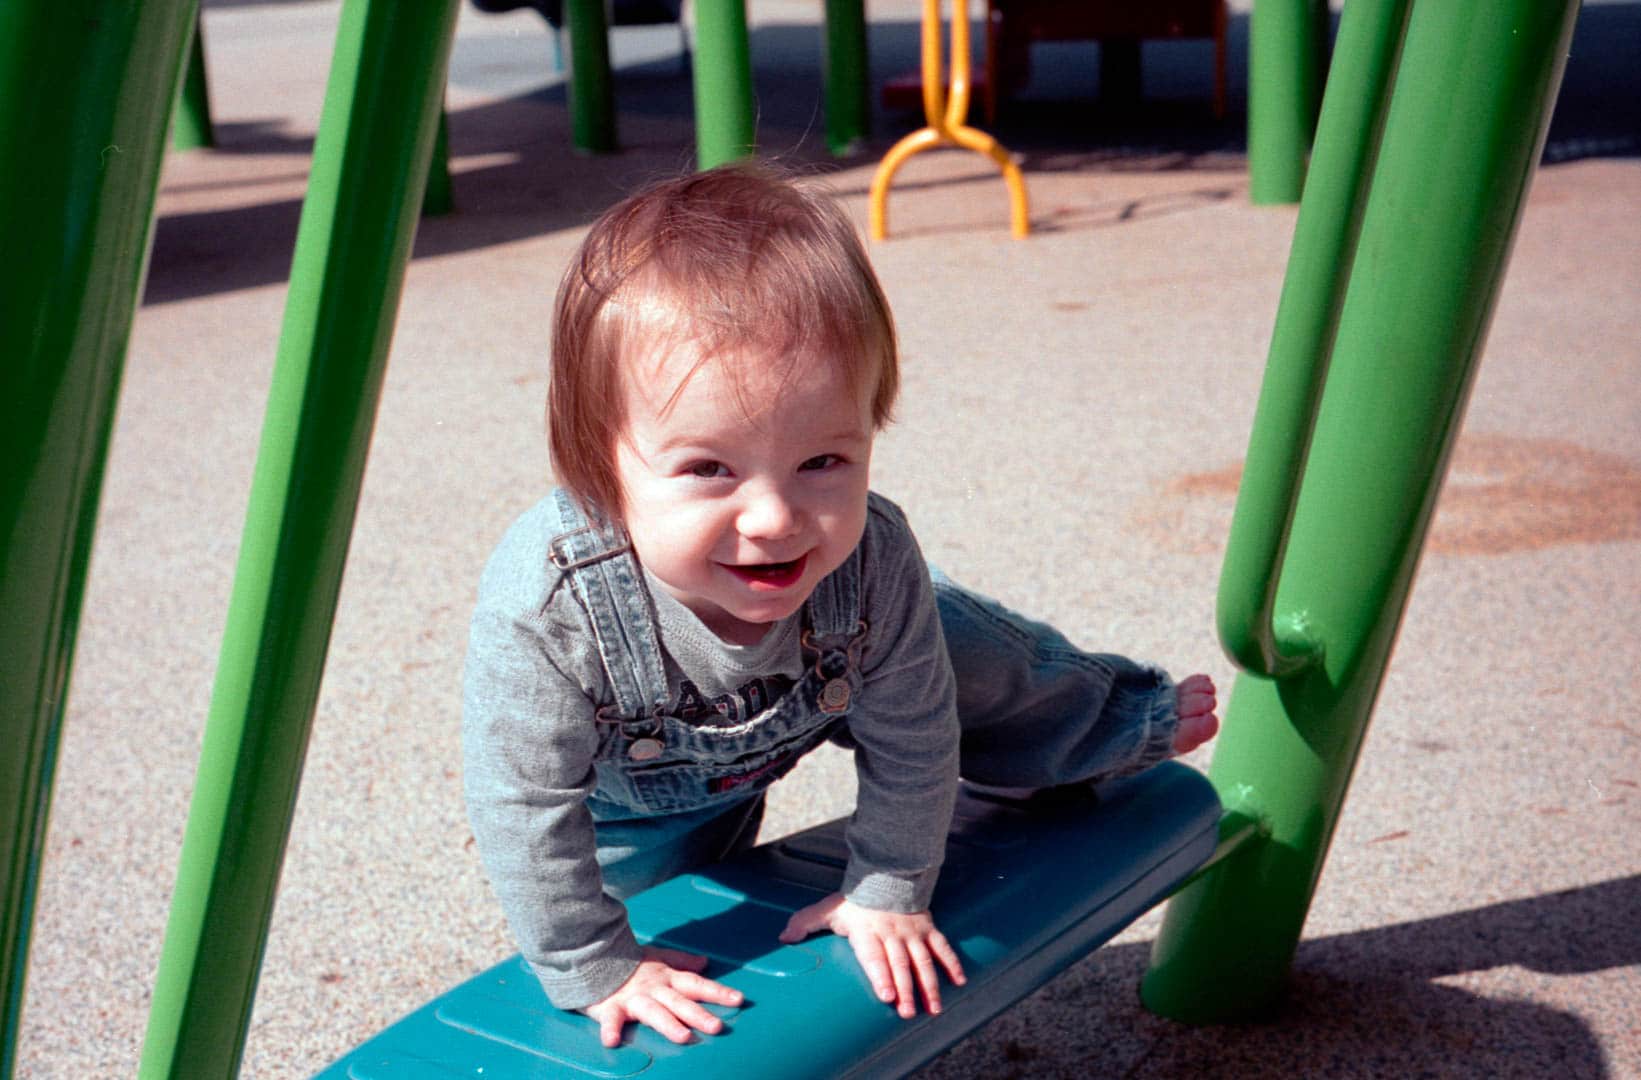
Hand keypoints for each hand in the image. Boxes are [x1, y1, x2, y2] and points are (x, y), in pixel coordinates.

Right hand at [581, 946, 743, 1047]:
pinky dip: (610, 1029)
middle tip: (717, 1027)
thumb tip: (705, 961)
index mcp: (667, 977)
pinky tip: (612, 1041)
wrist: (594, 953)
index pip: (696, 984)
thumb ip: (682, 961)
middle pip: (679, 1002)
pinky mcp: (609, 1007)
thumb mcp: (658, 957)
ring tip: (683, 1037)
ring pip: (653, 1012)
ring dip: (667, 1024)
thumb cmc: (630, 962)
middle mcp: (654, 988)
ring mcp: (632, 998)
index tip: (739, 999)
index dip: (717, 991)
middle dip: (698, 1014)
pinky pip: (610, 1020)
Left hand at [778, 893, 965, 1017]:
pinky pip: (942, 947)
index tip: (886, 994)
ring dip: (928, 985)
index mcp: (868, 932)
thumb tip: (783, 937)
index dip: (880, 975)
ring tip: (933, 1008)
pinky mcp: (928, 929)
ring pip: (922, 960)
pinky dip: (952, 964)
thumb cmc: (855, 899)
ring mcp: (912, 933)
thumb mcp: (828, 909)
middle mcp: (892, 934)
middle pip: (899, 964)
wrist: (885, 873)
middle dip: (905, 988)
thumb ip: (805, 922)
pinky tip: (959, 982)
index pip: (874, 956)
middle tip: (907, 1012)